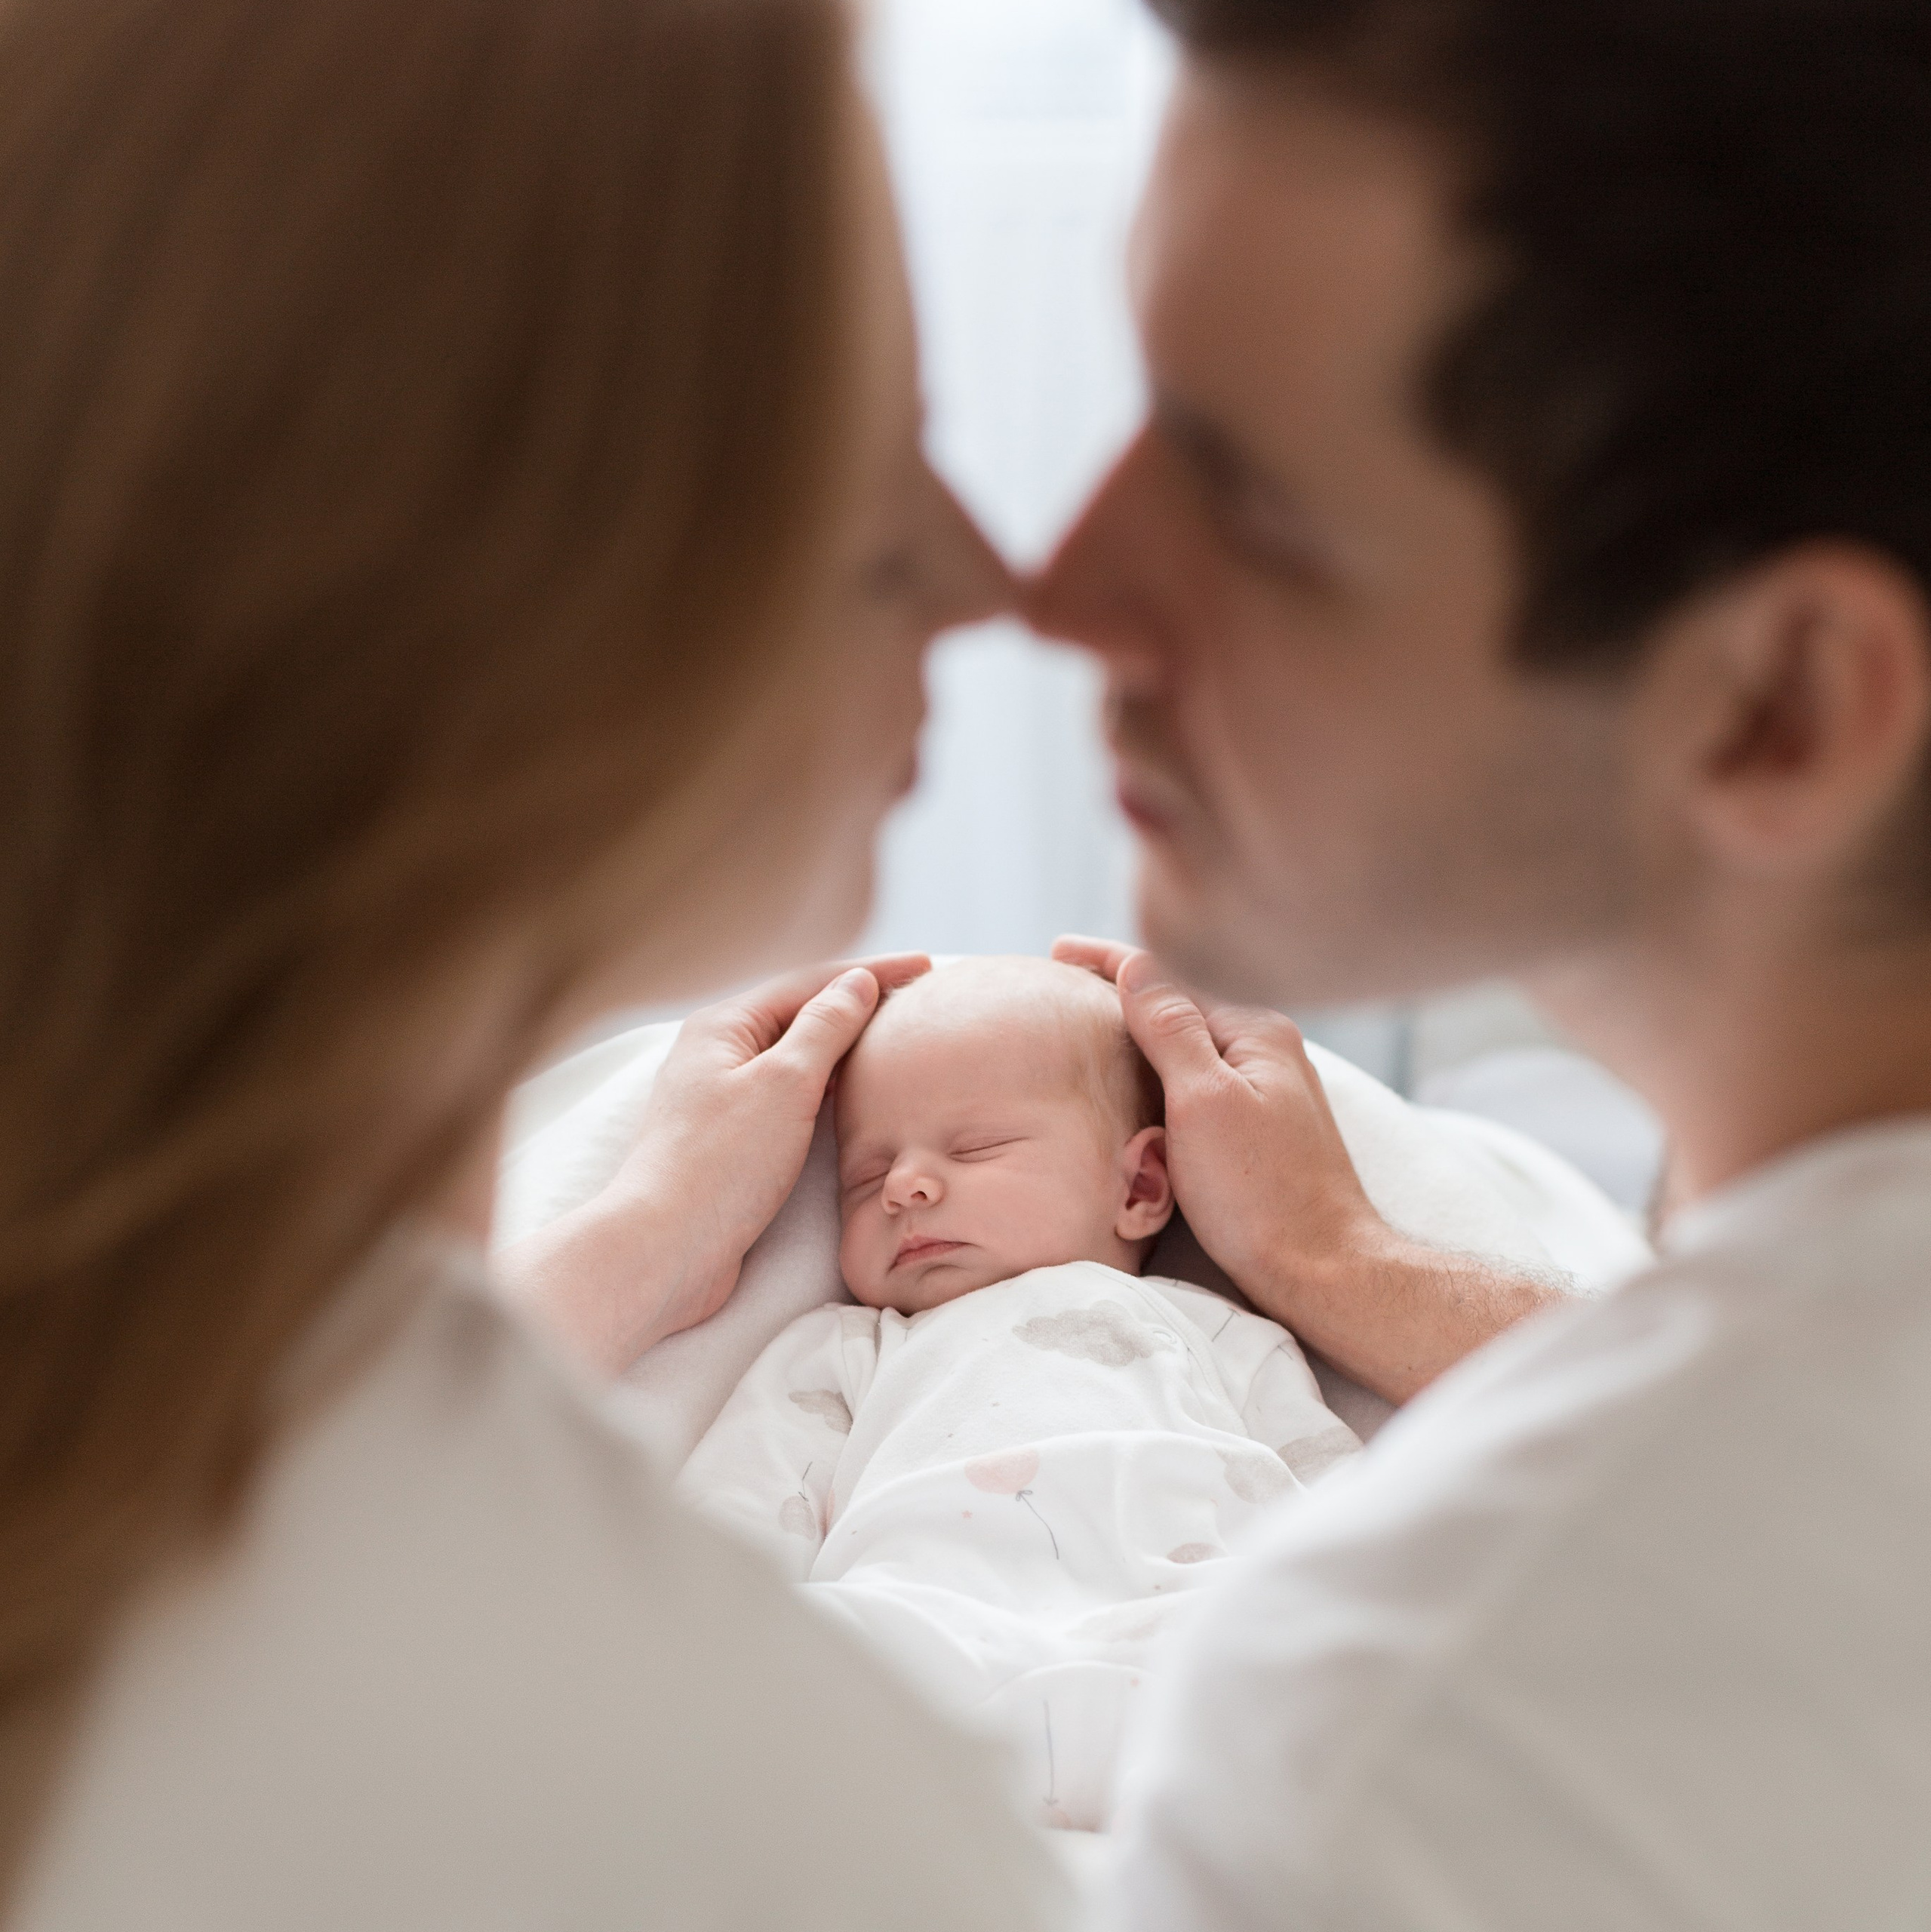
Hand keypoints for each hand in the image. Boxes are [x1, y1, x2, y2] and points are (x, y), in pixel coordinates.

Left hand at [502, 954, 927, 1374]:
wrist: (664, 1250)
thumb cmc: (720, 1165)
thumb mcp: (784, 1083)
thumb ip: (824, 1028)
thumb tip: (855, 982)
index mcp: (723, 1027)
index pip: (810, 982)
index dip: (871, 973)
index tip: (926, 966)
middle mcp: (716, 1056)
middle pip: (799, 1016)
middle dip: (857, 1005)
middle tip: (916, 1002)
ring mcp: (720, 1100)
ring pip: (794, 1060)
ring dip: (842, 1048)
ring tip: (892, 1043)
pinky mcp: (729, 1144)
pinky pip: (787, 1099)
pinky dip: (824, 1089)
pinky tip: (850, 1098)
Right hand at [1052, 936, 1383, 1310]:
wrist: (1322, 1270)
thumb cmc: (1261, 1193)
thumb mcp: (1203, 1101)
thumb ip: (1171, 1028)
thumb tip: (1136, 964)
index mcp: (1256, 1032)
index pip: (1170, 976)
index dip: (1109, 961)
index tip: (1057, 951)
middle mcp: (1268, 1051)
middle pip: (1182, 1003)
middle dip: (1124, 989)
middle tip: (1063, 983)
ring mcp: (1268, 1089)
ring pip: (1190, 1043)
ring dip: (1141, 1030)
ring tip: (1090, 1024)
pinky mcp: (1262, 1126)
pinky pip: (1198, 1078)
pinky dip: (1160, 1069)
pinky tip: (1138, 1080)